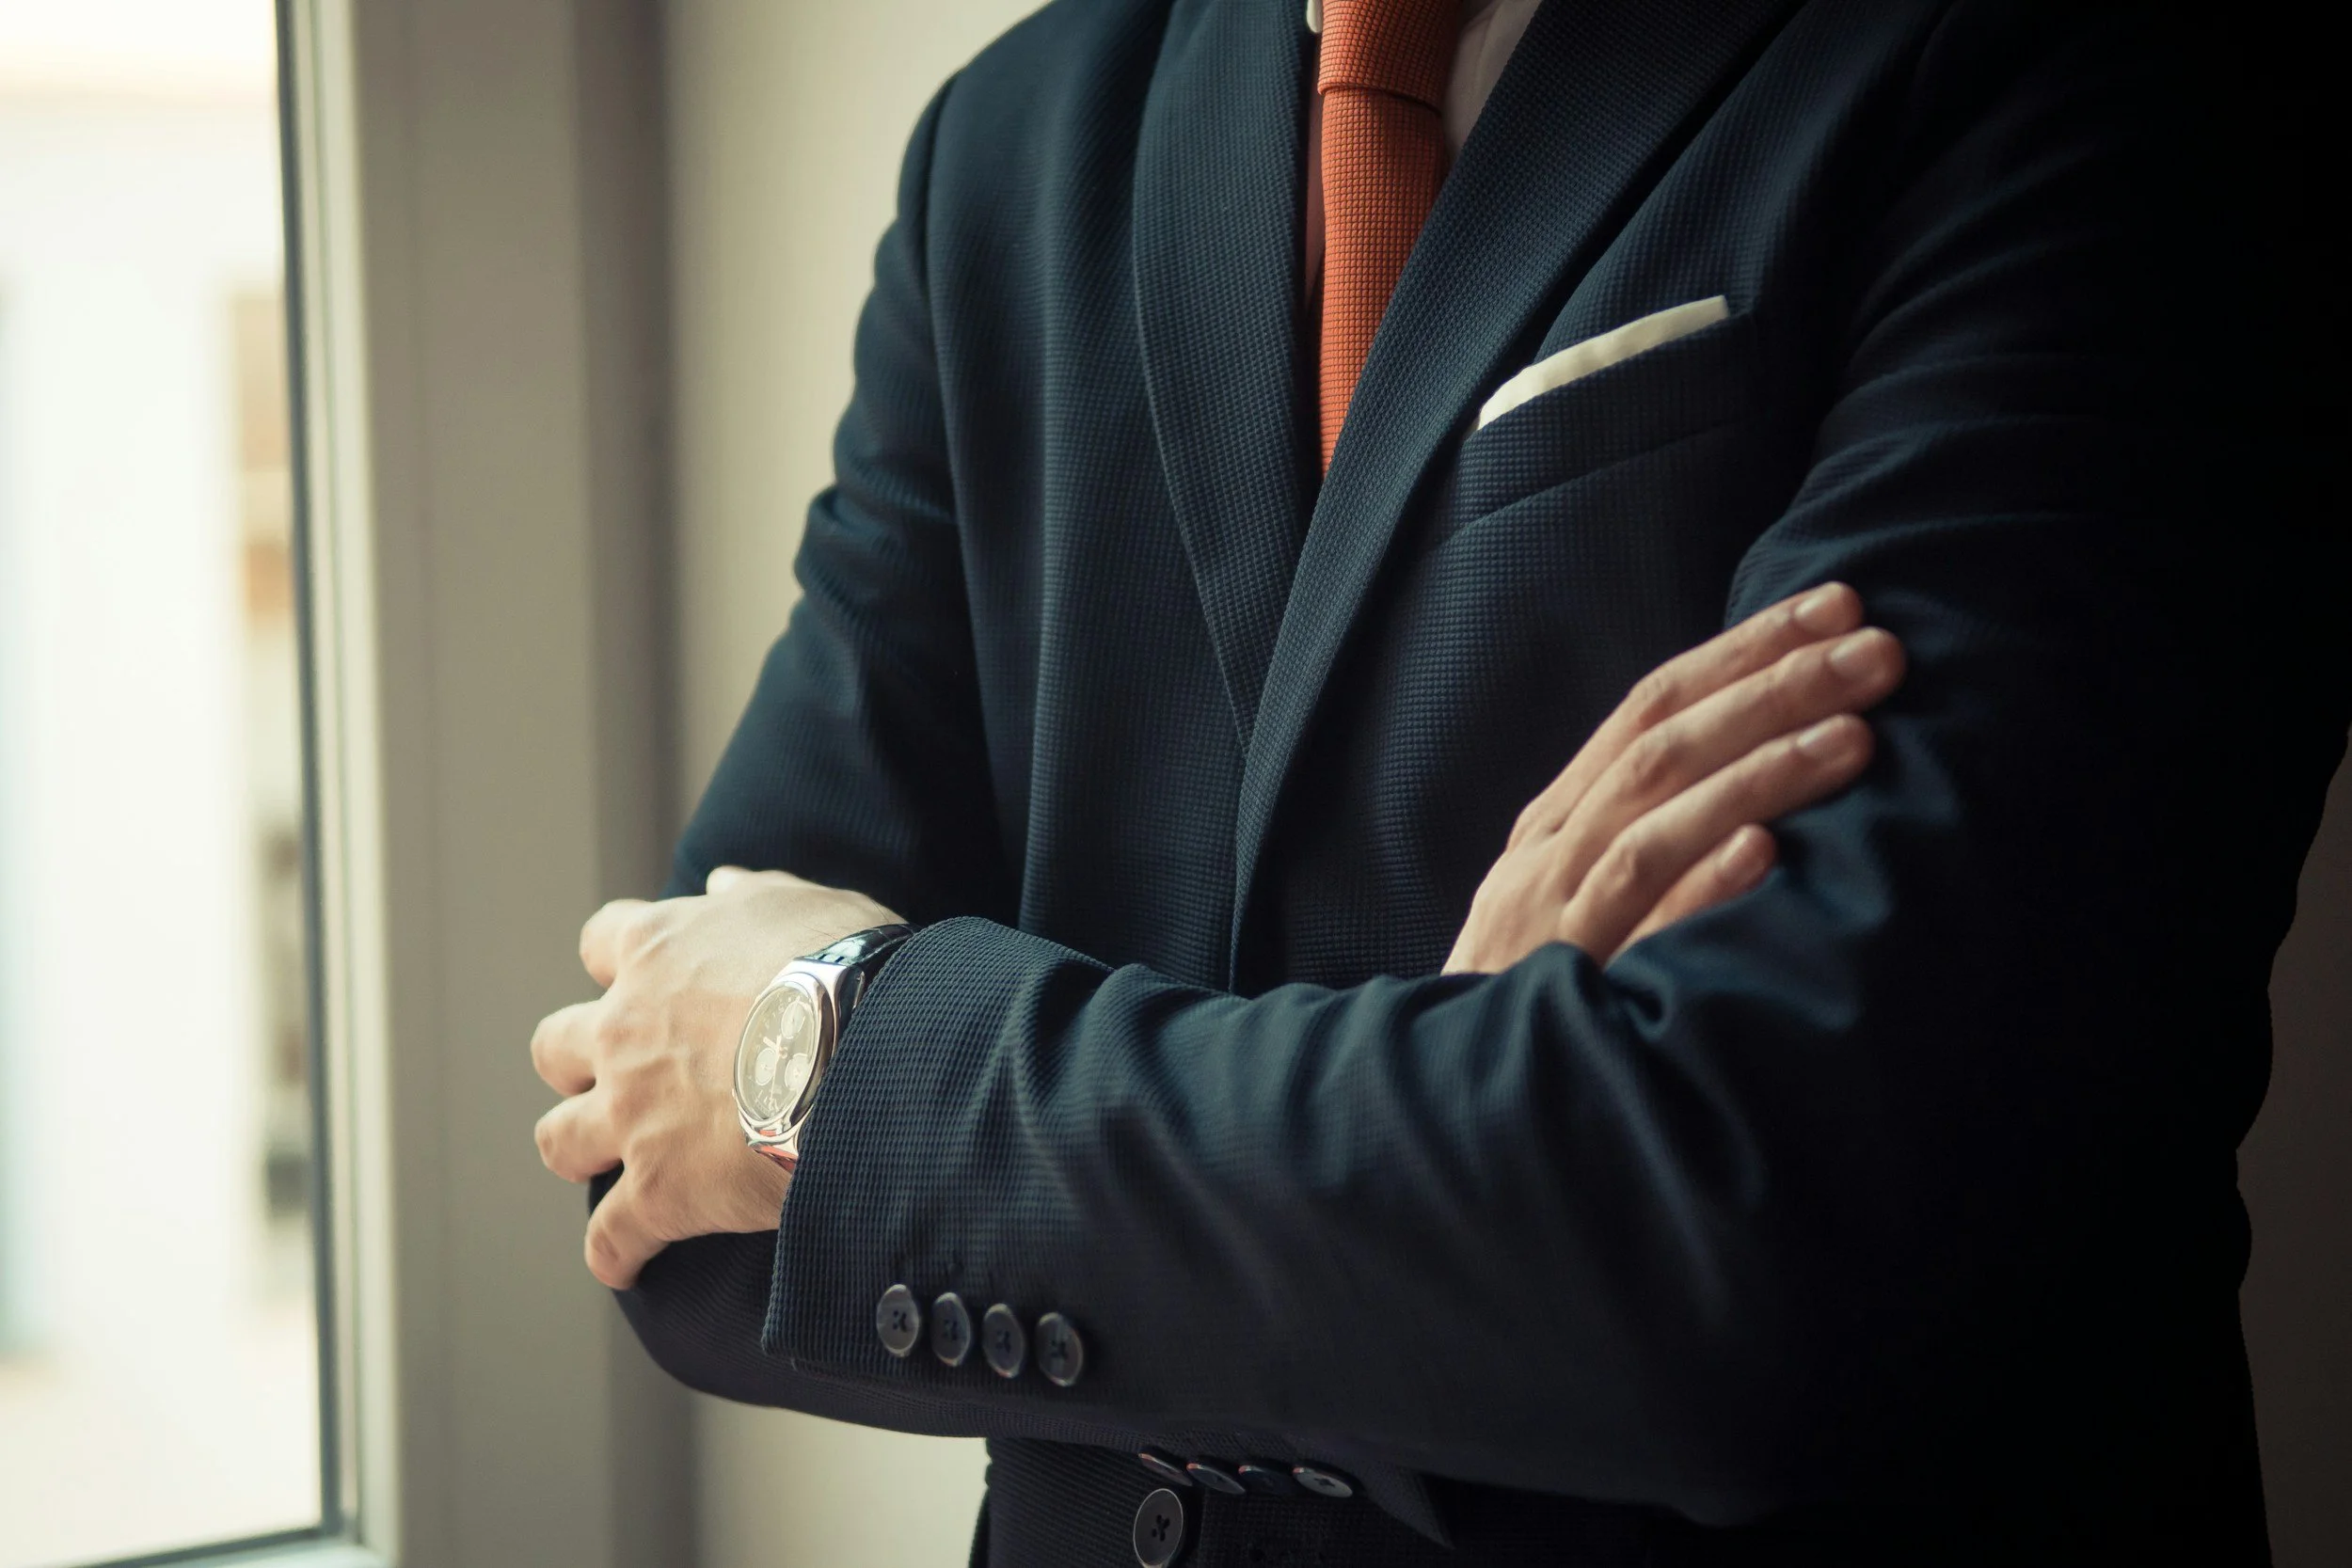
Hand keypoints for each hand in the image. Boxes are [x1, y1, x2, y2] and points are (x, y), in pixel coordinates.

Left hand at [530, 866, 900, 1287]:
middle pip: (555, 1047)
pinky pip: (609, 1237)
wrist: (863, 1053)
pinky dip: (614, 1252)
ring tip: (608, 1163)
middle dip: (577, 1064)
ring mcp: (631, 1113)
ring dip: (580, 1149)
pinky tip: (627, 1262)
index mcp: (661, 950)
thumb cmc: (848, 967)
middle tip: (618, 1077)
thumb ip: (756, 894)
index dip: (619, 963)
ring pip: (559, 1139)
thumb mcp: (810, 905)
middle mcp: (625, 1030)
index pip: (603, 942)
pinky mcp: (658, 1190)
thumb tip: (720, 881)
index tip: (640, 979)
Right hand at [1445, 582, 1904, 973]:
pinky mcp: (1562, 996)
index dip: (1743, 651)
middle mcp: (1549, 856)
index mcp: (1556, 825)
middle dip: (1771, 686)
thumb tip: (1763, 782)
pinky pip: (1632, 929)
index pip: (1650, 707)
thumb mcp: (1576, 906)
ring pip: (1654, 822)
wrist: (1442, 1111)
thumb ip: (1645, 842)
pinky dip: (1696, 885)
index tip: (1835, 607)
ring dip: (1757, 771)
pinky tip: (1764, 853)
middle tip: (1874, 648)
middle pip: (1661, 745)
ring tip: (1856, 735)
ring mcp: (1552, 922)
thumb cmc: (1536, 1005)